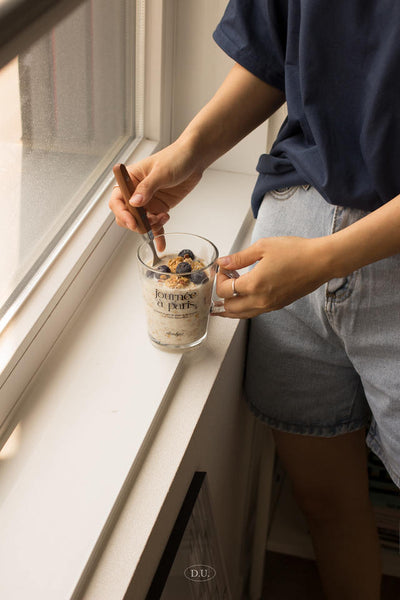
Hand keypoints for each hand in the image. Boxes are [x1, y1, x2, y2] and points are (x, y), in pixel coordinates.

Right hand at [109, 141, 202, 242]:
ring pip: (141, 222)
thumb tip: (134, 202)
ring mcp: (148, 202)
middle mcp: (136, 192)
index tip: (132, 222)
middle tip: (150, 223)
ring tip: (164, 218)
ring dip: (150, 227)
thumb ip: (147, 187)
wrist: (194, 159)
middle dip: (137, 223)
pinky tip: (160, 244)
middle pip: (127, 215)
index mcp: (129, 179)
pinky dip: (158, 235)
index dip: (122, 213)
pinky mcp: (159, 208)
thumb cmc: (176, 158)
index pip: (117, 200)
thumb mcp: (161, 172)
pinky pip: (155, 224)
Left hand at [214, 236, 331, 317]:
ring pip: (241, 315)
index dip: (219, 279)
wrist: (321, 262)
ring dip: (231, 306)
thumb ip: (240, 257)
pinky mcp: (278, 306)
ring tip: (226, 296)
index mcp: (254, 285)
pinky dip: (244, 307)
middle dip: (221, 295)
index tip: (224, 268)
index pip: (224, 290)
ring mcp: (270, 305)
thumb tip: (224, 262)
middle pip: (229, 308)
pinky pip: (254, 312)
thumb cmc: (296, 252)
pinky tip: (245, 295)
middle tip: (225, 280)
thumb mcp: (263, 247)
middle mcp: (261, 300)